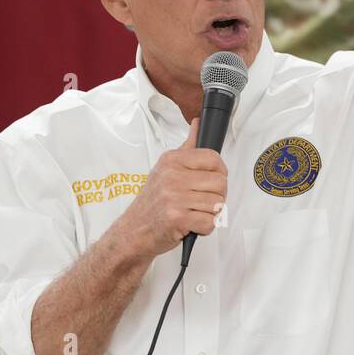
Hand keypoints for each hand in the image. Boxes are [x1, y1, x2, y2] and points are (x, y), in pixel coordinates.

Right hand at [115, 117, 227, 258]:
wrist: (132, 230)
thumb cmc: (152, 201)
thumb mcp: (165, 168)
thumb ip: (187, 147)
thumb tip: (197, 123)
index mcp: (172, 160)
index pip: (213, 158)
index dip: (220, 172)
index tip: (212, 180)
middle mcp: (172, 176)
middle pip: (220, 183)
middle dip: (217, 196)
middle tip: (201, 201)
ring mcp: (174, 197)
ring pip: (217, 204)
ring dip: (210, 213)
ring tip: (193, 212)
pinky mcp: (177, 218)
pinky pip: (209, 222)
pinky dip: (204, 228)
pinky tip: (191, 224)